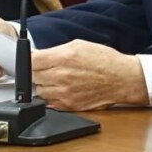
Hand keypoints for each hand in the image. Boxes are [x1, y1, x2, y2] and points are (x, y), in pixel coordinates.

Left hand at [30, 40, 147, 110]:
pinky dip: (52, 96)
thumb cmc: (104, 61)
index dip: (28, 60)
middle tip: (47, 68)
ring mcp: (65, 93)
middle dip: (37, 71)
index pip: (31, 61)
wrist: (123, 79)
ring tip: (56, 79)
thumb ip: (55, 51)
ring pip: (39, 91)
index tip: (30, 59)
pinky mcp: (69, 106)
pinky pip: (49, 102)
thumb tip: (37, 56)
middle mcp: (62, 76)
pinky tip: (62, 88)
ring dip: (44, 85)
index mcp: (64, 58)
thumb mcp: (78, 45)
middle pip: (33, 77)